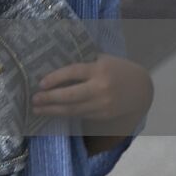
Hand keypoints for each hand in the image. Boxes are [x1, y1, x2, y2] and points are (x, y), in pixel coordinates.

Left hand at [33, 54, 152, 126]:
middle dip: (50, 98)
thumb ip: (82, 63)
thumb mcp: (101, 59)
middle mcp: (101, 88)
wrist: (142, 88)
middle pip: (71, 95)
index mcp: (99, 69)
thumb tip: (51, 64)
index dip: (55, 78)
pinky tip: (53, 112)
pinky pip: (81, 115)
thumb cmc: (116, 68)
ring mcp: (103, 104)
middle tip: (33, 99)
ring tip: (37, 110)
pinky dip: (65, 114)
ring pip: (74, 109)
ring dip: (53, 110)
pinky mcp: (104, 115)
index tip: (40, 84)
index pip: (73, 72)